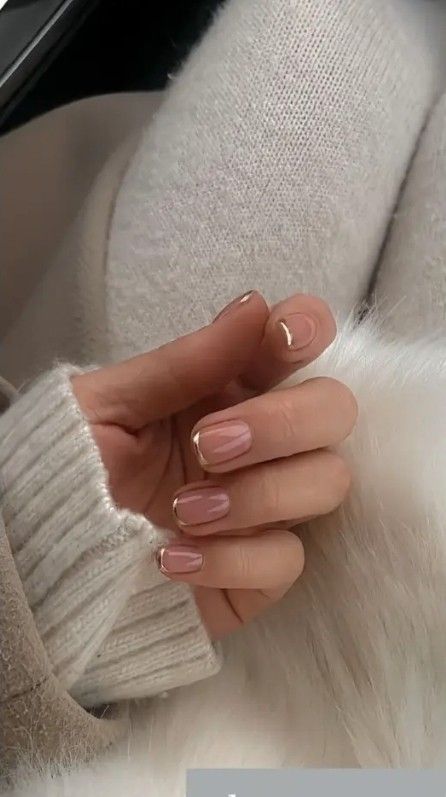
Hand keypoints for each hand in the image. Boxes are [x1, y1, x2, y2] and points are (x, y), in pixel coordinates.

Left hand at [72, 291, 356, 638]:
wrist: (49, 552)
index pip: (300, 343)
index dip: (308, 329)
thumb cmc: (75, 466)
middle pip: (334, 411)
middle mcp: (263, 442)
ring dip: (257, 494)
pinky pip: (288, 560)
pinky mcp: (261, 570)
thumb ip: (183, 362)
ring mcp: (267, 506)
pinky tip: (173, 557)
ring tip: (183, 510)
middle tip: (208, 445)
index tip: (281, 337)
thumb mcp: (109, 405)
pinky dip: (232, 559)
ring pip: (327, 483)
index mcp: (228, 389)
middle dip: (281, 422)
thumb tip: (255, 305)